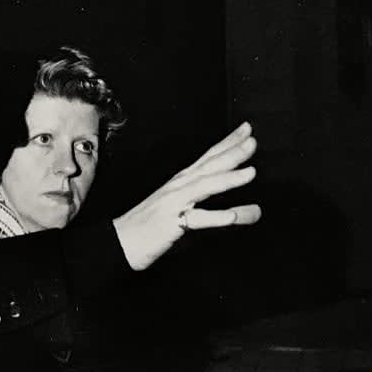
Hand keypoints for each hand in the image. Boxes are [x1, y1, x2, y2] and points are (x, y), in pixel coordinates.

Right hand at [112, 122, 261, 270]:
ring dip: (227, 178)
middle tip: (252, 140)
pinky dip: (215, 217)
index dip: (228, 142)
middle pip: (209, 166)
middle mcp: (178, 187)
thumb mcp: (181, 211)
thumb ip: (210, 208)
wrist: (119, 242)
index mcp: (180, 182)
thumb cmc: (149, 226)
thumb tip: (244, 211)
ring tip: (250, 172)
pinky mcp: (171, 223)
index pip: (208, 158)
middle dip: (232, 152)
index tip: (246, 130)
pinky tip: (231, 216)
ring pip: (204, 186)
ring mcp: (174, 203)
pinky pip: (197, 219)